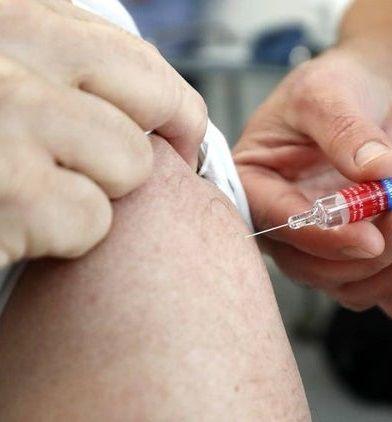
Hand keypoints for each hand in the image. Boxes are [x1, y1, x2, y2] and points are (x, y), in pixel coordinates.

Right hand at [0, 0, 207, 264]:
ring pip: (130, 162)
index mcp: (12, 13)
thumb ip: (58, 56)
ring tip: (32, 191)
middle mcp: (5, 47)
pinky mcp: (3, 192)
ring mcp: (2, 115)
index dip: (172, 105)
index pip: (136, 58)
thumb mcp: (3, 66)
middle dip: (141, 146)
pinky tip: (11, 225)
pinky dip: (61, 236)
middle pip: (151, 100)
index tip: (178, 134)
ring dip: (94, 193)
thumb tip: (155, 92)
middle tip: (108, 172)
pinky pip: (90, 218)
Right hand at [234, 49, 391, 318]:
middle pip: (314, 270)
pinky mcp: (363, 256)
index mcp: (258, 185)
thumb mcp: (330, 91)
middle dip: (370, 257)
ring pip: (352, 288)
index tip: (369, 236)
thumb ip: (346, 129)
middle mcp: (286, 225)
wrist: (374, 99)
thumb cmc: (337, 88)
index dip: (323, 237)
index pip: (278, 224)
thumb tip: (376, 169)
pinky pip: (384, 294)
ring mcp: (325, 246)